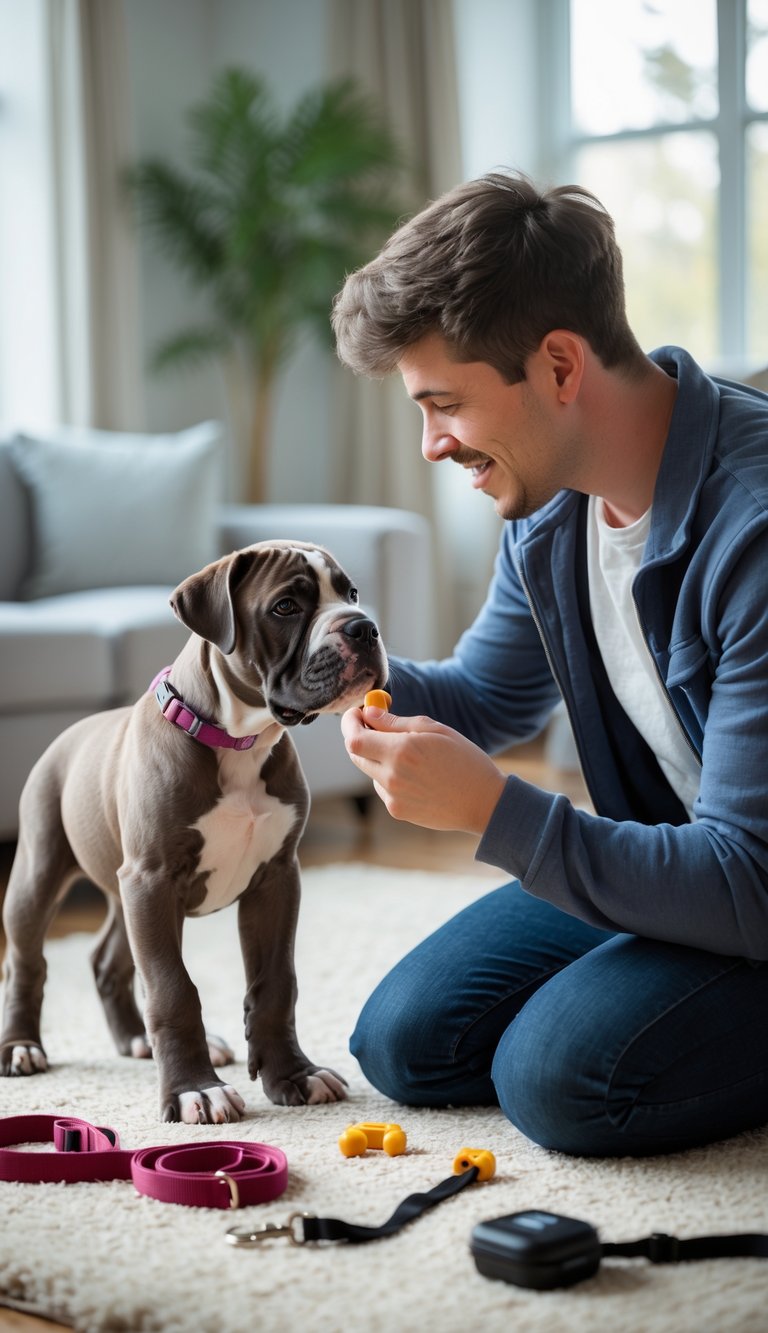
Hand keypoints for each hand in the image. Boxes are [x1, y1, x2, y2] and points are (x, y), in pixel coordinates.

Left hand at [341, 703, 505, 833]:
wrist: (484, 802)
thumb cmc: (465, 760)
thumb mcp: (435, 730)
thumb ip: (396, 722)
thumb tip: (370, 713)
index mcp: (401, 751)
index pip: (354, 738)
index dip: (349, 724)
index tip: (355, 714)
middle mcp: (392, 776)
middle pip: (355, 755)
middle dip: (360, 738)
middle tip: (374, 727)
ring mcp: (393, 796)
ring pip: (370, 771)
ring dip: (378, 758)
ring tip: (410, 756)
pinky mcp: (397, 811)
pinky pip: (383, 787)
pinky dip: (390, 777)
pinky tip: (417, 776)